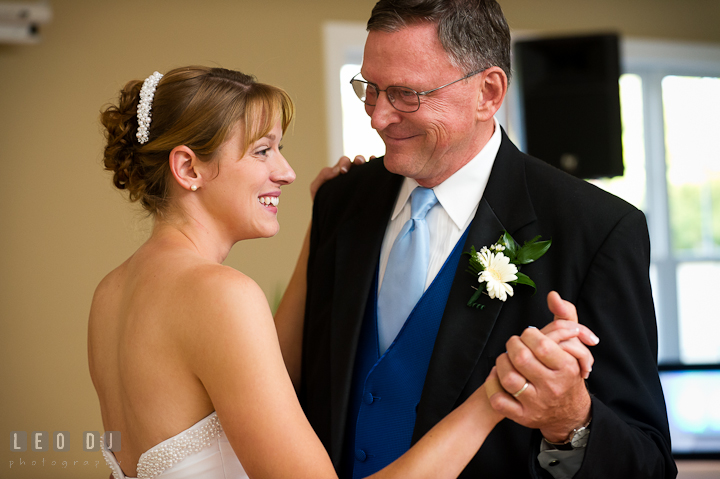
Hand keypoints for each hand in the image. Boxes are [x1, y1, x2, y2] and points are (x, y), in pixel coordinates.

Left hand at [309, 155, 372, 199]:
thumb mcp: (316, 187)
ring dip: (369, 162)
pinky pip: (373, 174)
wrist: (328, 214)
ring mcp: (359, 178)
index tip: (343, 171)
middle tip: (358, 162)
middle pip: (357, 161)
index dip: (344, 163)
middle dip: (358, 159)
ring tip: (370, 161)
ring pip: (366, 166)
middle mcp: (351, 172)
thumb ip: (324, 175)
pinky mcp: (366, 186)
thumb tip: (337, 170)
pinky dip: (376, 167)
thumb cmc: (322, 198)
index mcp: (339, 170)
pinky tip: (377, 167)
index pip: (344, 162)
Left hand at [488, 292, 596, 442]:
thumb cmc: (566, 373)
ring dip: (501, 363)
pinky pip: (499, 401)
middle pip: (522, 358)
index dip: (529, 335)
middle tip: (514, 345)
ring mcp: (536, 403)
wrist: (569, 413)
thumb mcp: (573, 345)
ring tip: (505, 359)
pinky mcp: (522, 416)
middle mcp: (552, 387)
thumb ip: (565, 317)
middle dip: (512, 345)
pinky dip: (493, 386)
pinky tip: (498, 378)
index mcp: (567, 368)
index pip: (541, 345)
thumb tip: (553, 296)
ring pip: (509, 378)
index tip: (528, 336)